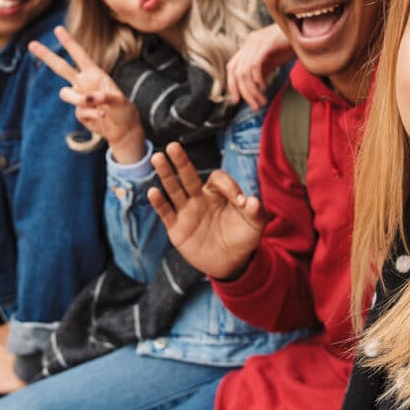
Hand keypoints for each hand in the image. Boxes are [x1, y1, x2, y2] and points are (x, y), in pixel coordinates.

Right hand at [28, 26, 145, 162]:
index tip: (58, 28)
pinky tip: (103, 115)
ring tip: (95, 103)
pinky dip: (93, 113)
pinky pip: (80, 111)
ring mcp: (79, 97)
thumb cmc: (124, 110)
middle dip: (46, 55)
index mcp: (94, 74)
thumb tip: (87, 99)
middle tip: (31, 43)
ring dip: (78, 98)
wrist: (123, 128)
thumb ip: (103, 97)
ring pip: (65, 94)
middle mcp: (84, 83)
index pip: (79, 55)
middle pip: (61, 67)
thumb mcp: (118, 100)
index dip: (69, 42)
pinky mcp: (79, 112)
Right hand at [148, 142, 268, 279]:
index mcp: (218, 194)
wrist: (231, 263)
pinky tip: (153, 191)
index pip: (218, 179)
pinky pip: (167, 213)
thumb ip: (256, 211)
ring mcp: (187, 212)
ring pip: (174, 189)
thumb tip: (252, 200)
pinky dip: (159, 203)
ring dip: (166, 174)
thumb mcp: (255, 225)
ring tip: (158, 157)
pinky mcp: (177, 229)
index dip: (230, 186)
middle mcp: (200, 199)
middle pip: (188, 176)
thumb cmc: (243, 238)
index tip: (242, 202)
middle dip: (181, 161)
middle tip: (173, 146)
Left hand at [226, 24, 292, 109]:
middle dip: (244, 92)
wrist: (307, 28)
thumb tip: (255, 87)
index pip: (232, 67)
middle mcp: (250, 41)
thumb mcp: (274, 58)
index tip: (237, 100)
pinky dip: (258, 79)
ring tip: (262, 101)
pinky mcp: (268, 42)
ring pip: (245, 71)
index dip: (232, 85)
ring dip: (252, 90)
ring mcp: (258, 40)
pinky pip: (255, 64)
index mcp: (249, 45)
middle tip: (255, 106)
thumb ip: (263, 69)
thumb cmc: (292, 44)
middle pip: (237, 72)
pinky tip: (265, 87)